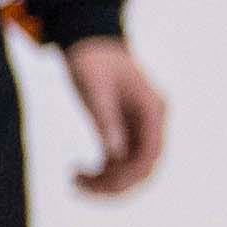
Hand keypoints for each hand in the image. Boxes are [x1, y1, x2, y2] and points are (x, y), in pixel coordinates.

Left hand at [62, 35, 165, 196]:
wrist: (91, 41)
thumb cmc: (91, 60)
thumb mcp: (93, 87)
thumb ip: (105, 119)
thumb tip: (114, 155)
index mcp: (152, 109)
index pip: (150, 155)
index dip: (127, 176)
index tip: (95, 184)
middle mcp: (153, 121)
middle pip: (145, 167)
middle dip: (114, 184)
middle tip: (76, 185)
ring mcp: (142, 126)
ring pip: (133, 168)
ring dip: (107, 181)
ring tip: (73, 179)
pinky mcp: (128, 130)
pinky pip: (122, 161)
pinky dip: (104, 172)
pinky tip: (78, 171)